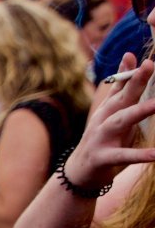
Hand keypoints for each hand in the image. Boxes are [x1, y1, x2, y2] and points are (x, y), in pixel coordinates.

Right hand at [62, 57, 154, 191]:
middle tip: (150, 66)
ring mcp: (101, 138)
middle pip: (121, 98)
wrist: (79, 172)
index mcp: (108, 108)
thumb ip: (122, 86)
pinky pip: (123, 156)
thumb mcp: (112, 112)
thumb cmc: (102, 139)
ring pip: (121, 122)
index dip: (132, 72)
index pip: (120, 85)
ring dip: (138, 112)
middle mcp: (103, 119)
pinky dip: (139, 155)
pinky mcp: (103, 157)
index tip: (146, 60)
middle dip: (136, 82)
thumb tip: (129, 55)